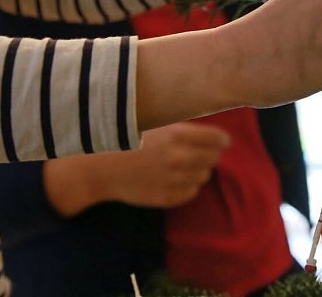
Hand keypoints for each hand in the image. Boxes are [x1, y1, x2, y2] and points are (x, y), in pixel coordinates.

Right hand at [42, 122, 229, 214]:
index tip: (222, 140)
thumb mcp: (153, 122)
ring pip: (204, 176)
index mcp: (177, 136)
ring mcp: (173, 180)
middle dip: (210, 154)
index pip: (217, 139)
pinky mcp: (166, 198)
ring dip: (199, 169)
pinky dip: (189, 185)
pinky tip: (177, 178)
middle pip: (213, 159)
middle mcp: (178, 159)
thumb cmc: (124, 136)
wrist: (99, 165)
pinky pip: (191, 192)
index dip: (221, 139)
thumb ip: (179, 125)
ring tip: (186, 164)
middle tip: (202, 151)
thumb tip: (205, 127)